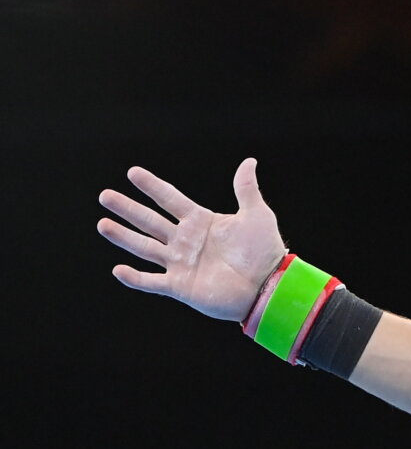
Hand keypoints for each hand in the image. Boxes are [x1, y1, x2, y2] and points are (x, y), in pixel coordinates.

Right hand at [98, 158, 287, 321]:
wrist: (269, 286)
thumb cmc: (265, 252)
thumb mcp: (257, 215)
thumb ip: (246, 189)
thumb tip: (249, 162)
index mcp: (200, 221)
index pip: (169, 199)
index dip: (152, 186)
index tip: (133, 172)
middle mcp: (186, 241)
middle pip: (149, 221)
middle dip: (127, 208)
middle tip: (105, 196)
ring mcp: (181, 264)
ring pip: (144, 248)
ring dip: (123, 236)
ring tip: (103, 224)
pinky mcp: (181, 286)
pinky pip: (153, 282)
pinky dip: (135, 278)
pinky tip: (118, 269)